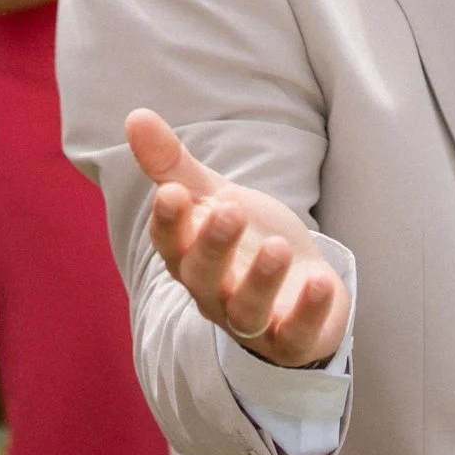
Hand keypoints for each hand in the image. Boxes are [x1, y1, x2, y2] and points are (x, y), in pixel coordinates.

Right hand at [126, 107, 347, 369]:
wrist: (298, 285)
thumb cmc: (248, 239)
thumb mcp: (214, 197)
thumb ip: (175, 166)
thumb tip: (134, 115)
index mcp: (190, 258)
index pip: (170, 244)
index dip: (169, 222)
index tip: (172, 192)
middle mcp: (214, 294)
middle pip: (203, 278)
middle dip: (213, 246)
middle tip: (229, 210)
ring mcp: (253, 320)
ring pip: (247, 310)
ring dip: (260, 280)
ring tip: (278, 246)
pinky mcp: (292, 340)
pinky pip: (296, 335)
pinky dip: (307, 313)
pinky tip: (320, 283)